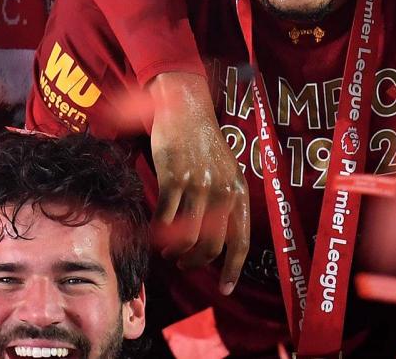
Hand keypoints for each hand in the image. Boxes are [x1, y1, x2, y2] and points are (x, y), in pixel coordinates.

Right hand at [148, 71, 250, 293]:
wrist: (185, 107)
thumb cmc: (203, 142)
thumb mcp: (225, 171)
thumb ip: (224, 200)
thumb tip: (216, 236)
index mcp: (238, 192)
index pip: (240, 241)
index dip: (232, 269)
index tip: (224, 288)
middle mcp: (222, 191)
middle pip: (211, 244)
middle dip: (195, 262)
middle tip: (183, 264)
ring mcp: (198, 185)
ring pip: (187, 235)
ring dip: (175, 250)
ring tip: (167, 250)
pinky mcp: (174, 176)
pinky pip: (166, 215)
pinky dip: (158, 230)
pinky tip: (154, 232)